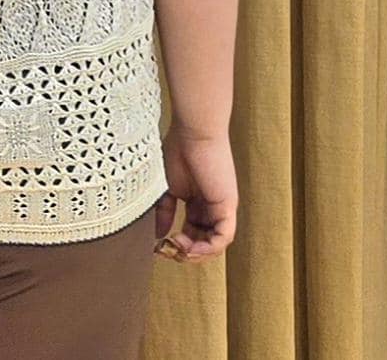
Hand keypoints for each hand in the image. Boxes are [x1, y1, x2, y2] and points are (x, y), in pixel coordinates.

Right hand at [153, 123, 238, 261]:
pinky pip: (223, 237)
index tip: (160, 245)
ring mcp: (221, 207)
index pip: (192, 232)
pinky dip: (207, 248)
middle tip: (168, 250)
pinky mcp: (227, 206)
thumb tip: (158, 235)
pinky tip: (189, 246)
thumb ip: (164, 211)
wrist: (193, 133)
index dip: (177, 243)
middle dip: (186, 252)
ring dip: (196, 253)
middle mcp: (211, 206)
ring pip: (215, 244)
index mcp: (197, 201)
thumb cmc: (179, 150)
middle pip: (204, 241)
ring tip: (178, 248)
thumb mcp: (166, 187)